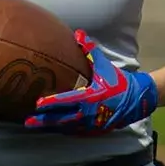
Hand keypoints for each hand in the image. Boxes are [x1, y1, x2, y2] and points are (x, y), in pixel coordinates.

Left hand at [25, 31, 158, 133]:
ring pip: (67, 127)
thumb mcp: (103, 66)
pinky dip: (63, 130)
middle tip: (27, 121)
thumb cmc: (118, 81)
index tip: (37, 103)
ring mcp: (92, 124)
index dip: (51, 103)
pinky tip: (53, 128)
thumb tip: (78, 33)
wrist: (136, 99)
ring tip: (35, 126)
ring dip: (51, 126)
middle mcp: (89, 113)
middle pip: (62, 119)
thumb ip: (89, 50)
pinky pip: (76, 132)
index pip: (66, 101)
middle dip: (44, 120)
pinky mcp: (95, 130)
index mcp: (90, 97)